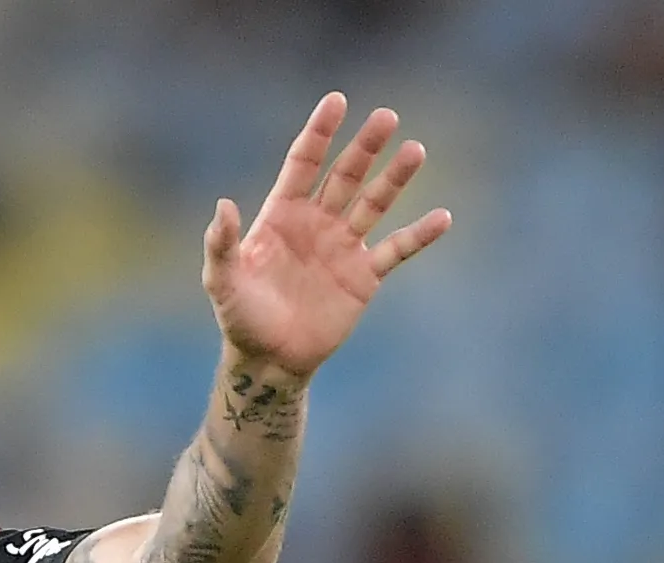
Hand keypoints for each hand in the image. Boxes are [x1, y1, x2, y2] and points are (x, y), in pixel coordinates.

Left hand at [205, 93, 451, 380]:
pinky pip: (397, 249)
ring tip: (415, 149)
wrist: (269, 360)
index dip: (319, 133)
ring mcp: (343, 246)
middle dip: (364, 147)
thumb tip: (223, 205)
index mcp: (282, 215)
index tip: (336, 101)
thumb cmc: (241, 319)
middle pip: (345, 175)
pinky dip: (419, 235)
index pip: (303, 164)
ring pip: (375, 202)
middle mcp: (317, 223)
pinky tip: (442, 217)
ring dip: (395, 178)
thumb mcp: (222, 282)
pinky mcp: (364, 275)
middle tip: (386, 116)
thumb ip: (221, 244)